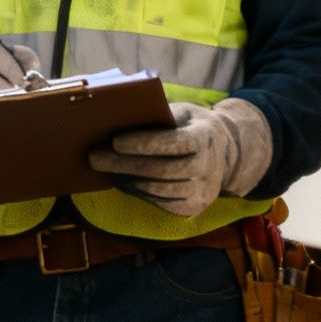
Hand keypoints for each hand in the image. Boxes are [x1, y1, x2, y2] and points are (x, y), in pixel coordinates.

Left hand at [86, 98, 270, 216]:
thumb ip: (161, 115)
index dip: (145, 143)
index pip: (175, 143)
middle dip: (123, 164)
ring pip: (157, 189)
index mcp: (206, 137)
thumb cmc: (193, 127)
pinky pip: (159, 202)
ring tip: (102, 169)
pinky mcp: (192, 208)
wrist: (226, 154)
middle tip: (94, 157)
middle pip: (161, 169)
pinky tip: (121, 181)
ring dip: (125, 179)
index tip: (115, 141)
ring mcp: (202, 192)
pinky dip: (137, 191)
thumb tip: (121, 119)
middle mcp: (207, 167)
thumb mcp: (184, 112)